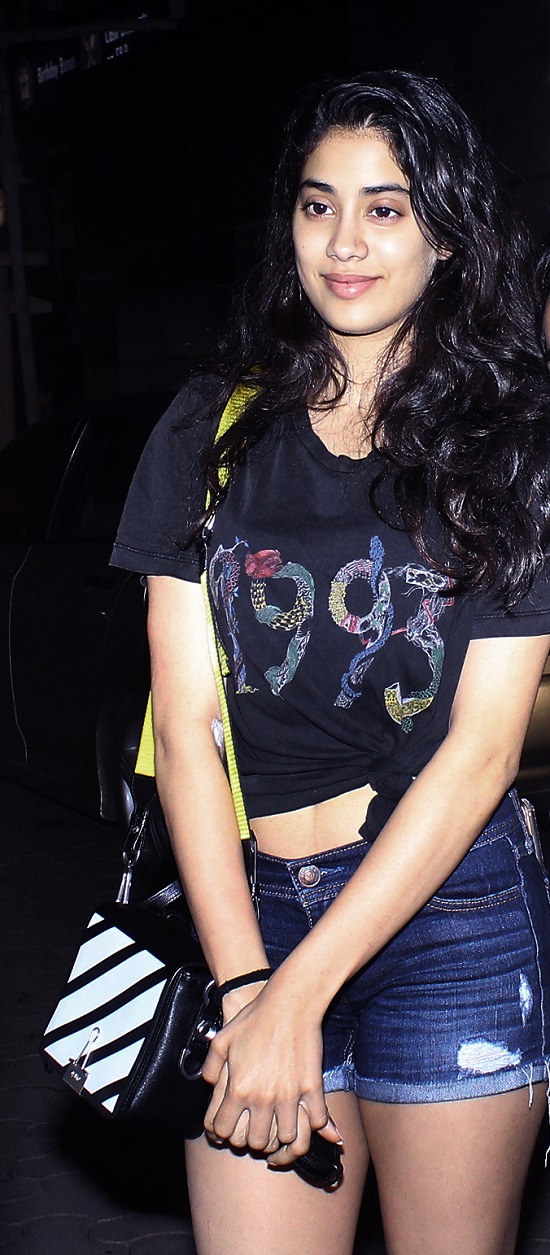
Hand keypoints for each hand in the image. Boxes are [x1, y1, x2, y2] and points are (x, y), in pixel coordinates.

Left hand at [202, 978, 340, 1163]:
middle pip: (257, 1142)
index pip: (224, 1131)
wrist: (289, 1003)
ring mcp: (290, 1095)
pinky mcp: (312, 1088)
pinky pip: (316, 1121)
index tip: (227, 1132)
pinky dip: (312, 1126)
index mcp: (238, 1088)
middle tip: (255, 1132)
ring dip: (282, 1139)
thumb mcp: (222, 1040)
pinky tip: (305, 1121)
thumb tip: (211, 1085)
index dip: (222, 1135)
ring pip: (288, 1138)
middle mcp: (263, 1097)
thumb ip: (212, 1068)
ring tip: (279, 1134)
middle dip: (253, 1141)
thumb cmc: (254, 1018)